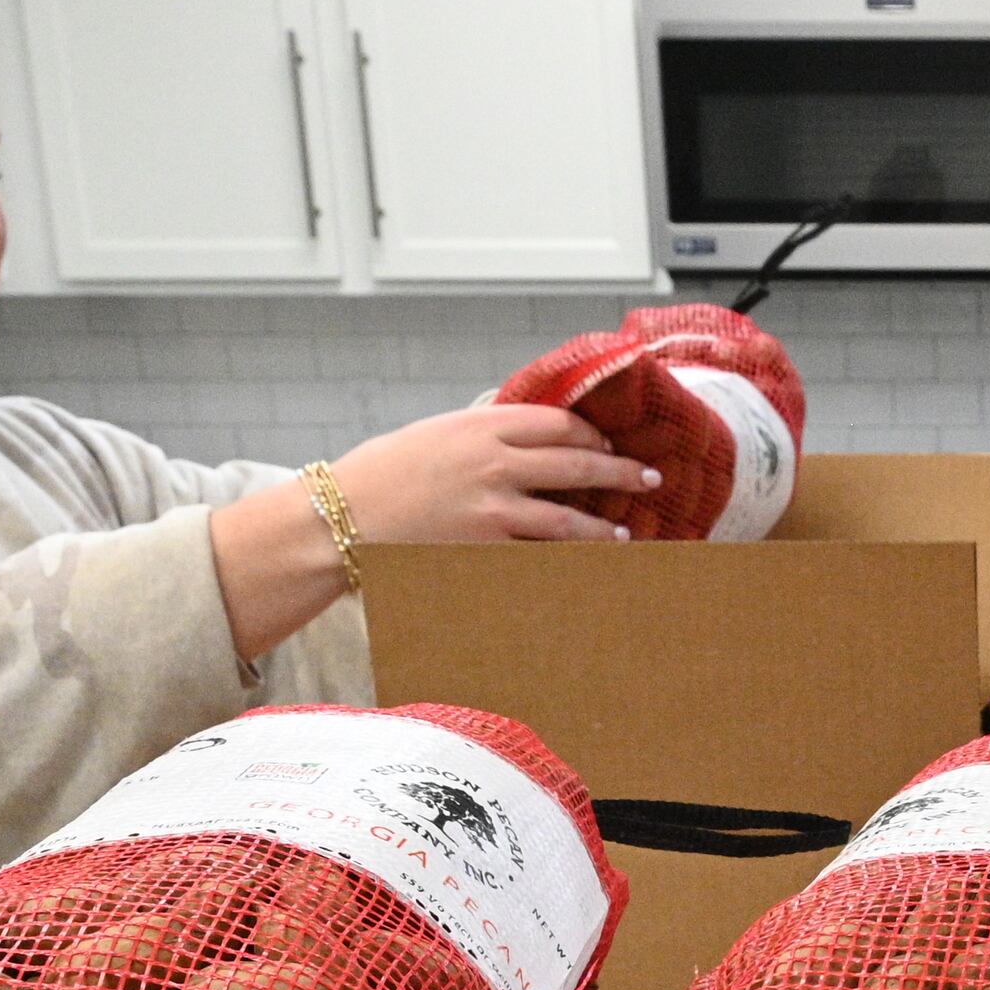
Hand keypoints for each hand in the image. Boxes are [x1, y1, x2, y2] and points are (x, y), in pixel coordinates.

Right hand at [326, 401, 660, 544]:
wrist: (339, 518)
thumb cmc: (380, 476)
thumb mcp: (433, 436)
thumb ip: (481, 436)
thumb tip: (523, 442)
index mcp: (480, 424)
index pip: (558, 422)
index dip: (592, 435)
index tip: (609, 445)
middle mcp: (493, 460)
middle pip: (577, 462)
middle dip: (620, 471)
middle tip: (650, 477)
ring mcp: (493, 506)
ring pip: (569, 516)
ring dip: (604, 527)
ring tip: (625, 534)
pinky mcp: (485, 547)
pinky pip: (542, 555)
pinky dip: (571, 562)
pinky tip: (589, 567)